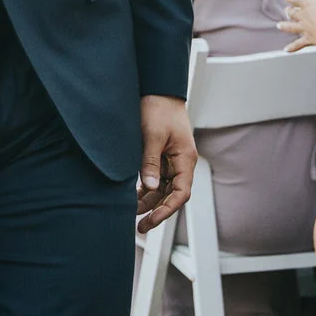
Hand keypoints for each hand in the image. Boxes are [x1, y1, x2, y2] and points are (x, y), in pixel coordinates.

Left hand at [137, 95, 194, 233]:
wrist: (156, 89)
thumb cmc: (158, 108)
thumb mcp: (152, 135)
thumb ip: (150, 162)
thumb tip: (149, 188)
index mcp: (185, 159)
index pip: (181, 193)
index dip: (167, 210)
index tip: (151, 221)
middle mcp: (180, 163)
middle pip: (171, 195)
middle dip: (156, 211)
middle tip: (140, 227)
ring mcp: (171, 160)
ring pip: (162, 188)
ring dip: (149, 201)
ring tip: (131, 213)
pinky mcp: (160, 155)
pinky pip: (155, 177)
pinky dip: (145, 188)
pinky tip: (132, 195)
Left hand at [275, 0, 315, 51]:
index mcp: (307, 4)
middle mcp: (302, 16)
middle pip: (291, 12)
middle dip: (289, 10)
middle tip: (287, 9)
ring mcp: (304, 28)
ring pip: (291, 26)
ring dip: (285, 26)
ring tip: (279, 26)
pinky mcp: (308, 39)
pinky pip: (298, 44)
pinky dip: (293, 47)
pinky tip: (286, 50)